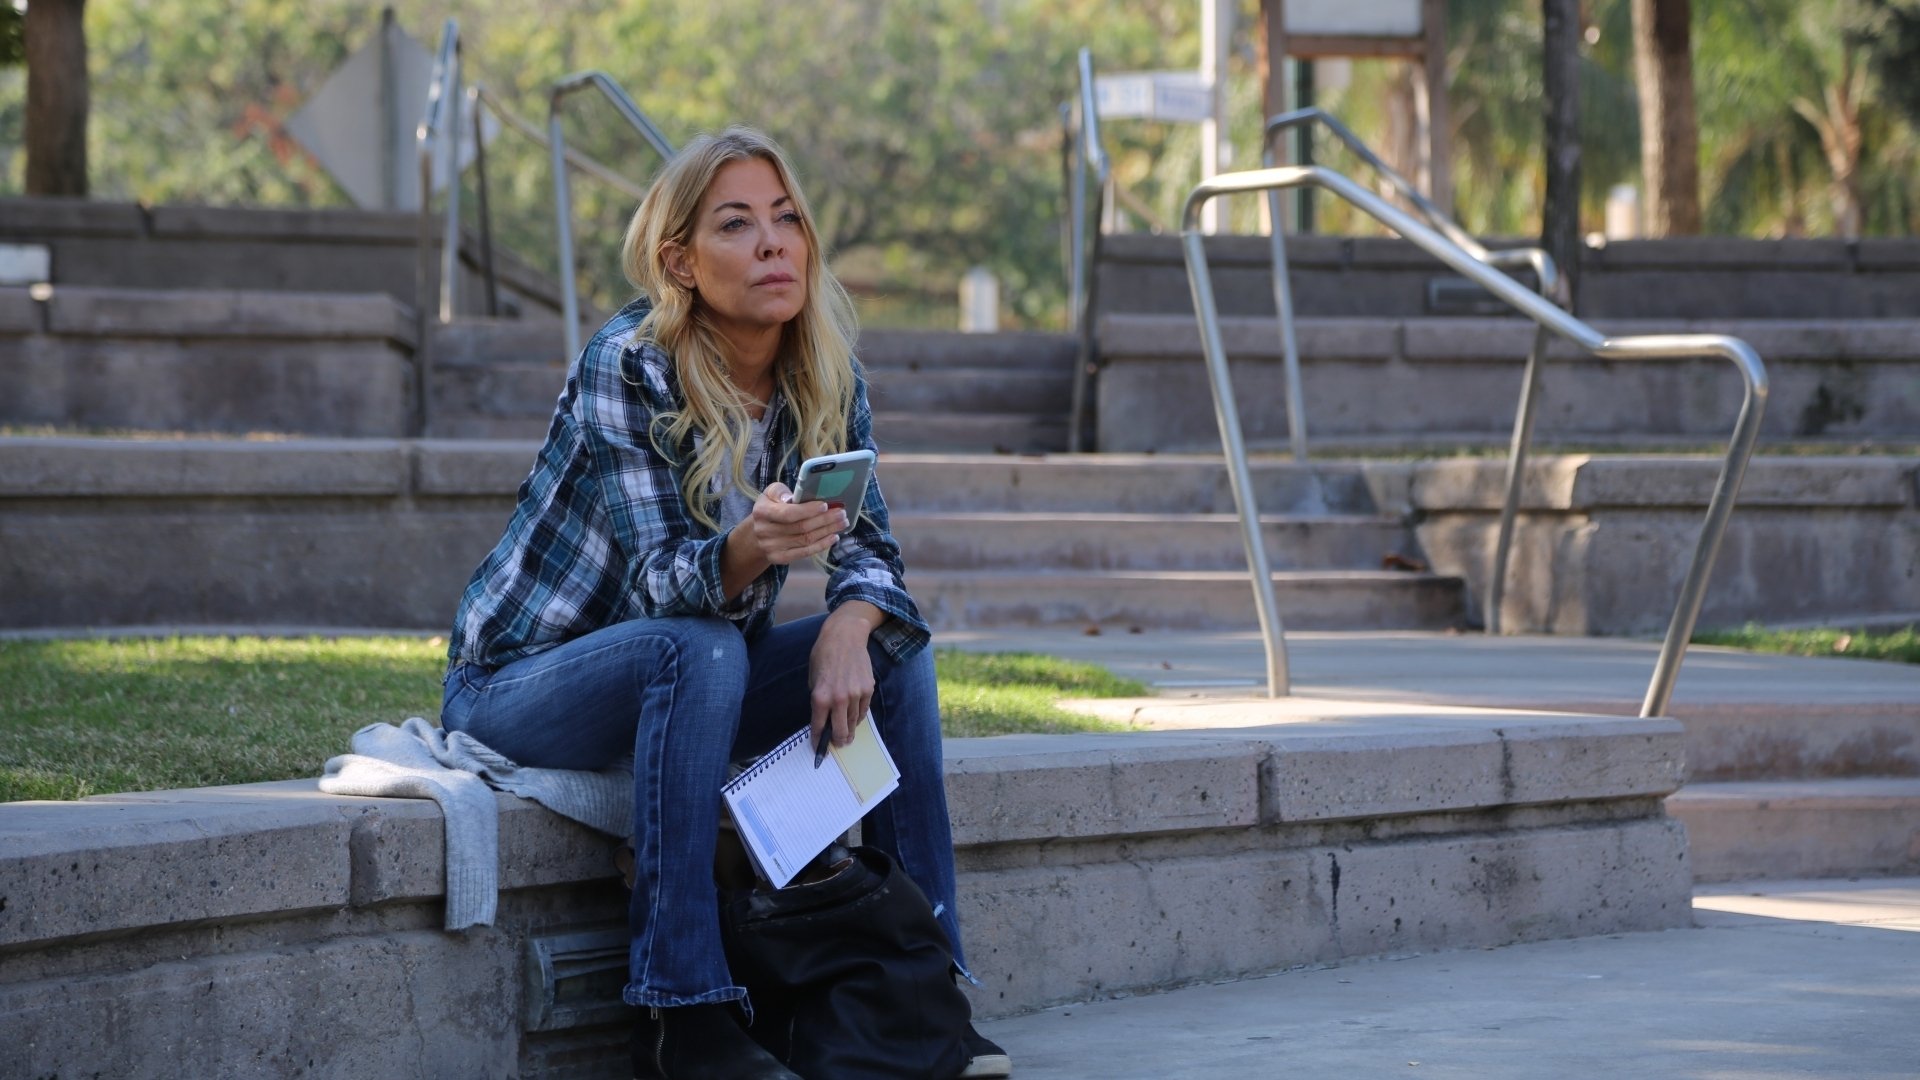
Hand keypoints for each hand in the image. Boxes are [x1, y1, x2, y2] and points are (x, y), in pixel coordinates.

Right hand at [720, 481, 847, 599]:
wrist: (758, 532)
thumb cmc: (771, 506)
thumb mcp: (771, 493)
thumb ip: (782, 491)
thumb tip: (796, 497)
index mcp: (761, 512)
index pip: (788, 513)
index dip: (808, 510)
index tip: (825, 505)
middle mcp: (764, 531)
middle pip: (801, 527)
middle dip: (825, 520)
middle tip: (841, 513)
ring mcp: (771, 547)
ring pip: (805, 540)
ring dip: (827, 531)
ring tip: (842, 523)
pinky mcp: (779, 558)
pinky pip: (804, 553)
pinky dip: (821, 545)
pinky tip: (833, 537)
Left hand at [808, 603, 882, 750]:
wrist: (845, 637)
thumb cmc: (824, 655)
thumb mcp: (813, 678)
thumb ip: (818, 699)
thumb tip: (823, 717)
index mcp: (820, 697)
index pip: (818, 727)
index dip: (817, 741)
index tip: (818, 749)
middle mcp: (838, 699)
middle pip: (839, 731)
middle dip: (837, 741)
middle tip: (837, 745)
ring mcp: (855, 695)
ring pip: (853, 722)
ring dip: (849, 730)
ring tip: (847, 735)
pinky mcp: (868, 689)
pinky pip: (863, 710)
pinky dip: (858, 717)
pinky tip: (854, 719)